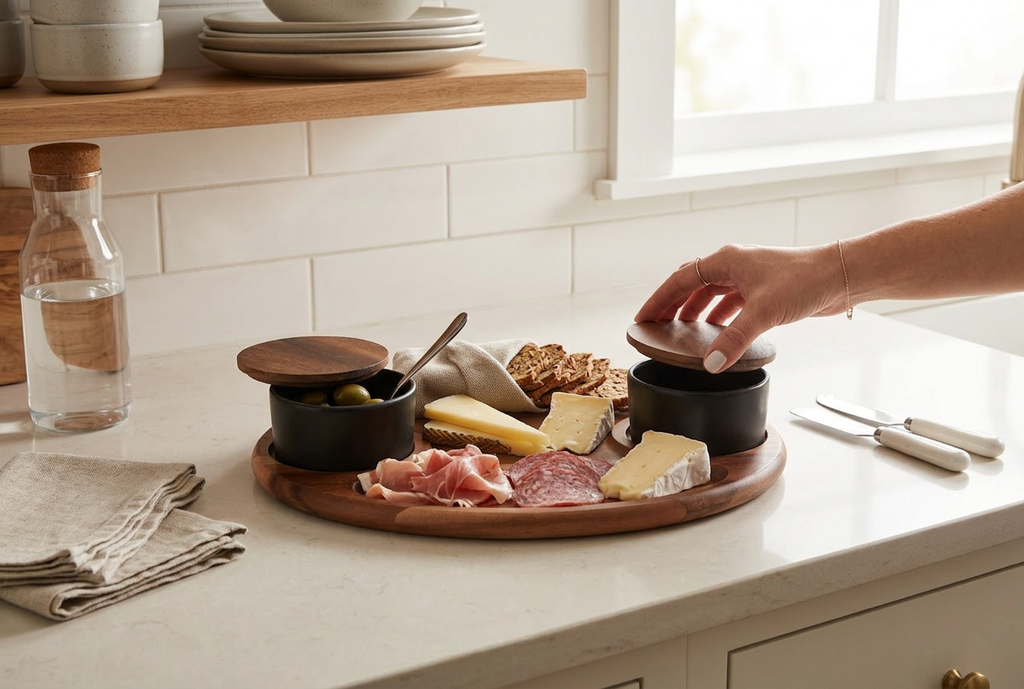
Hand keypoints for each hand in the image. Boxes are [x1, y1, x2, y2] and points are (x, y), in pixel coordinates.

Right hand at [634, 243, 848, 371]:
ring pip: (712, 292)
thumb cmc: (805, 280)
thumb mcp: (764, 312)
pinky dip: (720, 316)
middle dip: (673, 304)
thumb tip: (711, 363)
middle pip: (692, 283)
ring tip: (682, 331)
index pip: (680, 280)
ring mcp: (750, 276)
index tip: (642, 317)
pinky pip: (731, 301)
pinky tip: (718, 332)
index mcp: (726, 260)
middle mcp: (734, 264)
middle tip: (656, 325)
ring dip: (696, 310)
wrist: (841, 275)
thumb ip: (734, 339)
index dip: (658, 300)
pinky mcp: (764, 289)